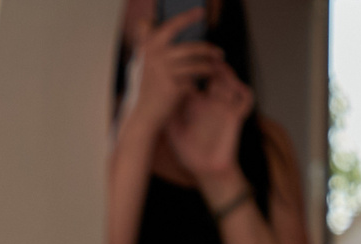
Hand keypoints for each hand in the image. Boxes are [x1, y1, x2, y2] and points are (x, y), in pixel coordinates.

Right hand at [118, 10, 214, 141]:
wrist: (143, 115)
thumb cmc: (146, 89)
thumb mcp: (142, 64)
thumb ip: (148, 45)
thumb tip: (151, 25)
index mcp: (148, 47)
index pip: (171, 26)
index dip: (186, 18)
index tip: (200, 12)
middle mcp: (155, 56)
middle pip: (190, 48)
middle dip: (207, 48)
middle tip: (218, 51)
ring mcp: (164, 71)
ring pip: (196, 64)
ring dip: (210, 65)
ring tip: (217, 66)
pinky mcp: (173, 86)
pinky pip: (194, 79)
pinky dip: (202, 79)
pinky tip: (208, 79)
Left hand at [166, 44, 253, 189]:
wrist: (207, 170)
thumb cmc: (190, 153)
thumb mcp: (173, 130)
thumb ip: (165, 112)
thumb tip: (148, 97)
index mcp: (196, 104)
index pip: (195, 80)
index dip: (189, 67)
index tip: (179, 56)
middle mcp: (212, 102)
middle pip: (213, 75)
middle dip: (209, 63)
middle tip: (200, 53)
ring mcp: (224, 108)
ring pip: (229, 83)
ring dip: (225, 72)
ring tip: (216, 64)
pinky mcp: (235, 118)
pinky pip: (244, 100)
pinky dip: (242, 91)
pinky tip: (234, 85)